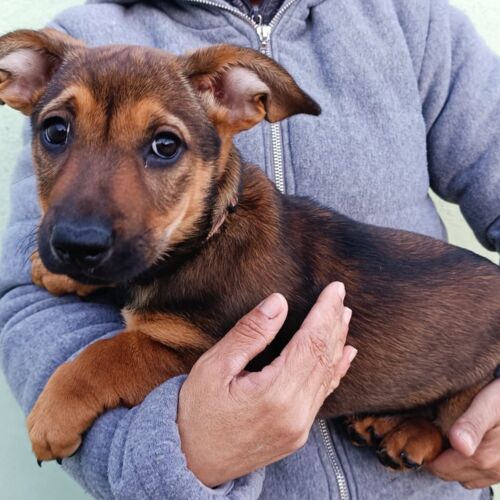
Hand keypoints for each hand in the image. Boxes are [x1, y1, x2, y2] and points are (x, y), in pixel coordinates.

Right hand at [177, 282, 355, 487]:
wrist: (191, 463)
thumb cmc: (197, 413)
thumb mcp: (214, 367)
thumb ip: (249, 334)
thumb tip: (279, 302)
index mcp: (275, 394)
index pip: (311, 343)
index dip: (325, 312)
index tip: (334, 289)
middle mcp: (295, 412)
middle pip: (324, 357)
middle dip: (334, 322)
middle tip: (340, 295)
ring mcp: (300, 427)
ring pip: (328, 375)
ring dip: (337, 342)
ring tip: (344, 316)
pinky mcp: (298, 434)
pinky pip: (324, 395)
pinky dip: (336, 370)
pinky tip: (346, 355)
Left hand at [427, 379, 499, 488]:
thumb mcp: (487, 405)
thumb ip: (472, 425)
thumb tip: (460, 445)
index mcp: (481, 457)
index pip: (440, 468)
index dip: (428, 452)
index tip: (423, 434)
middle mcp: (491, 470)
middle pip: (449, 474)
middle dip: (438, 457)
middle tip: (432, 434)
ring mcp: (498, 473)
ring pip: (463, 477)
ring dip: (452, 463)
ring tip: (447, 439)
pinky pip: (479, 477)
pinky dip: (467, 466)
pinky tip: (464, 446)